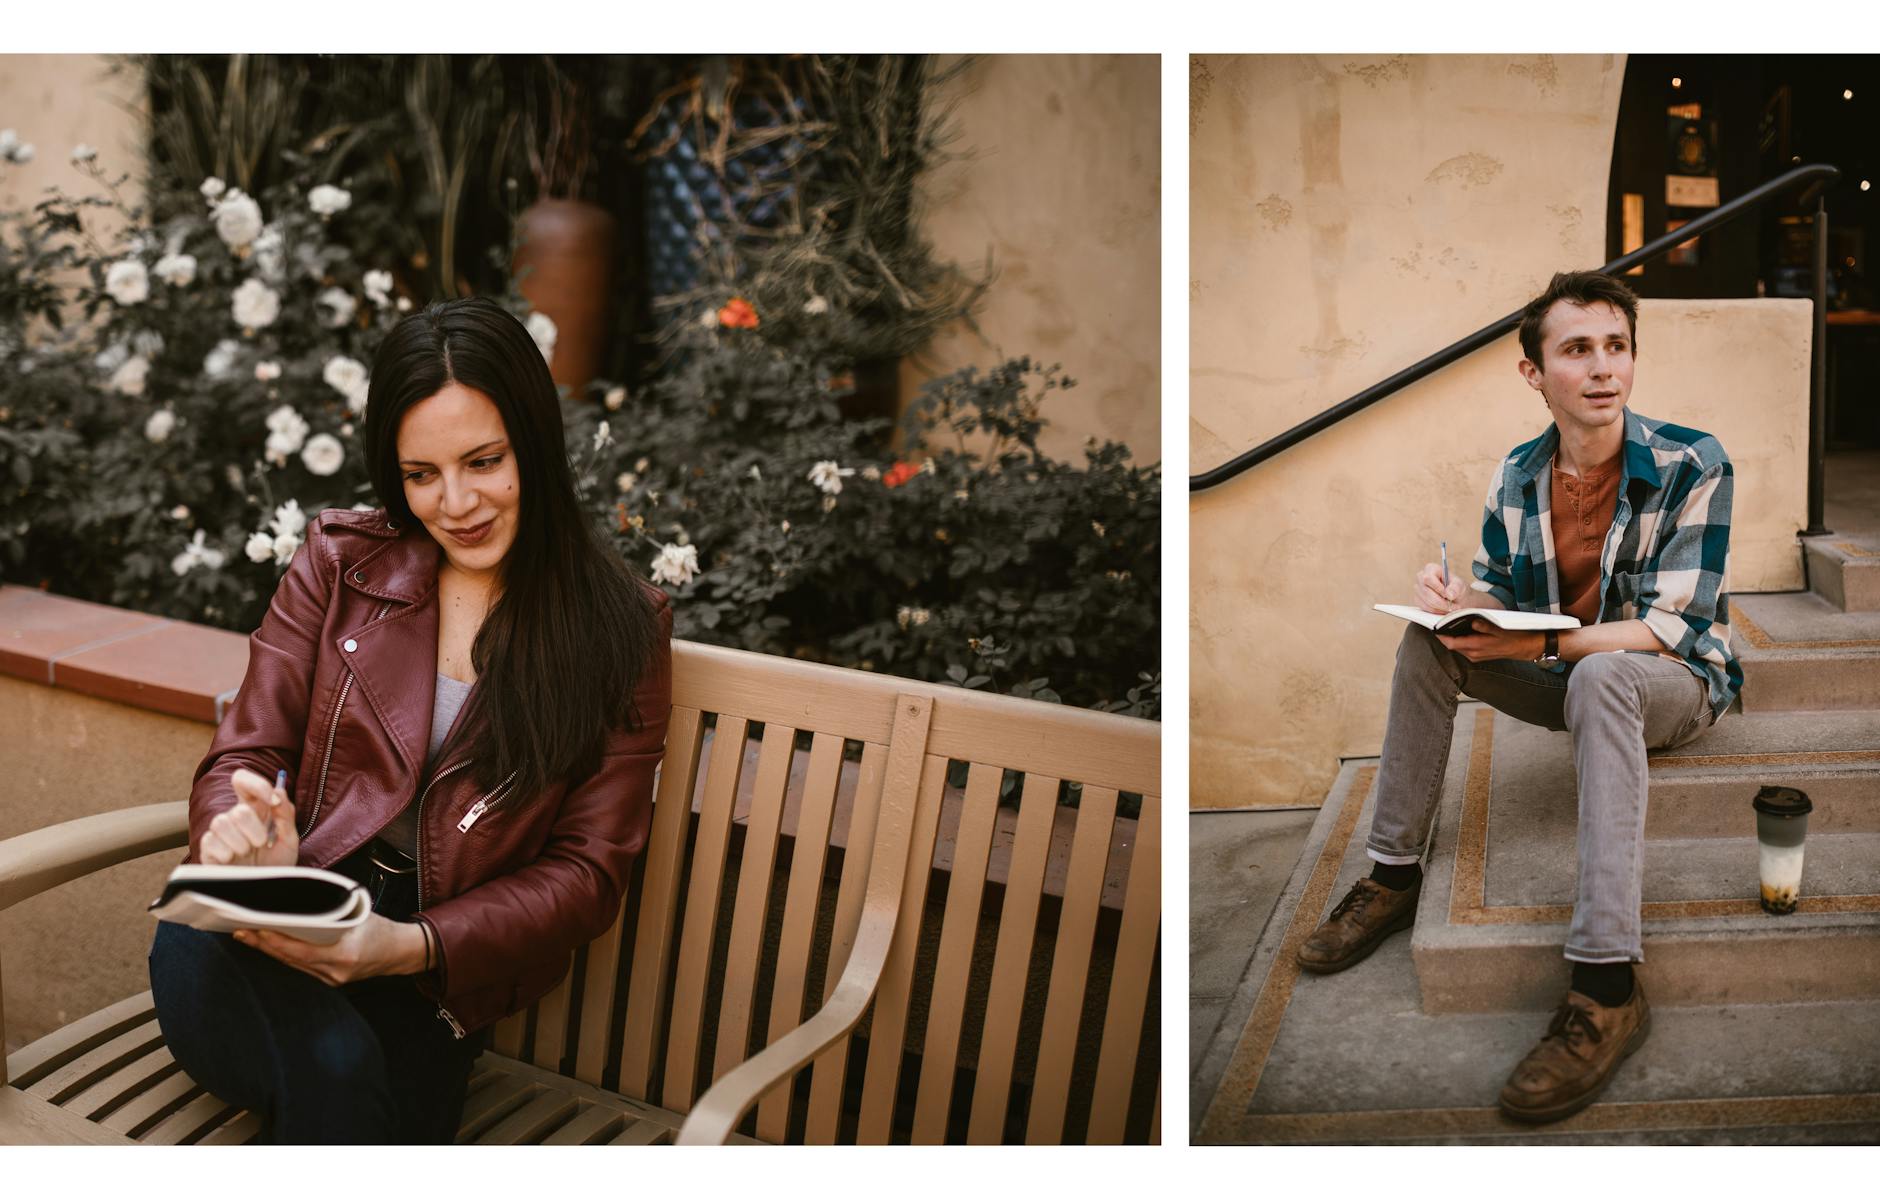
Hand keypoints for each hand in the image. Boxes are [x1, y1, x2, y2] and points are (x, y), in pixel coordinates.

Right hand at [199, 767, 299, 866]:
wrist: (266, 893)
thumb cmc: (276, 864)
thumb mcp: (289, 839)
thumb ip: (285, 814)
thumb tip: (279, 790)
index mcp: (255, 809)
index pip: (242, 780)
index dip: (256, 784)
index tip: (272, 801)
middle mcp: (234, 817)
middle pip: (238, 809)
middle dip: (255, 829)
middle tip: (262, 843)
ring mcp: (219, 833)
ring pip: (222, 822)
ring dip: (241, 842)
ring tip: (247, 853)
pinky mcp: (207, 849)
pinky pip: (211, 841)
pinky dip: (226, 853)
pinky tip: (232, 861)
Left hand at [232, 913, 427, 985]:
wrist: (400, 952)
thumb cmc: (380, 928)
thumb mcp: (358, 912)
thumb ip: (331, 908)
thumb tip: (300, 896)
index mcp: (344, 954)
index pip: (301, 950)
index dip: (276, 940)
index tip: (256, 928)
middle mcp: (334, 971)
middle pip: (290, 959)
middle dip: (262, 944)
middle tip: (239, 930)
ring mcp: (330, 980)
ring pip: (291, 965)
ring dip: (268, 951)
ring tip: (246, 936)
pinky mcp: (328, 981)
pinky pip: (299, 968)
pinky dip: (283, 956)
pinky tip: (268, 946)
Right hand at [1414, 562, 1467, 613]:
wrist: (1456, 597)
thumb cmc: (1456, 588)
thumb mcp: (1460, 585)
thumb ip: (1455, 588)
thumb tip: (1449, 594)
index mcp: (1430, 569)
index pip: (1427, 578)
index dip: (1437, 587)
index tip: (1446, 595)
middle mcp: (1421, 578)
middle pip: (1426, 592)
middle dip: (1440, 601)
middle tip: (1452, 605)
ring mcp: (1418, 589)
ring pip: (1426, 602)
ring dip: (1440, 607)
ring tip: (1450, 607)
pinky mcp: (1417, 600)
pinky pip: (1425, 608)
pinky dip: (1436, 611)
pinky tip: (1443, 609)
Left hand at [1437, 626, 1545, 663]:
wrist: (1526, 647)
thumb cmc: (1514, 636)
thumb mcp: (1501, 629)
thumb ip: (1485, 626)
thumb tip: (1472, 622)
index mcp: (1477, 647)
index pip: (1452, 643)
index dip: (1441, 636)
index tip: (1433, 627)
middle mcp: (1474, 654)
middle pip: (1452, 646)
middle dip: (1444, 636)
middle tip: (1436, 623)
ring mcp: (1477, 656)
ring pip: (1458, 647)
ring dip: (1451, 638)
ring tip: (1445, 625)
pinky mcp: (1480, 656)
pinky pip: (1464, 649)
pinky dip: (1459, 641)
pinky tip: (1459, 631)